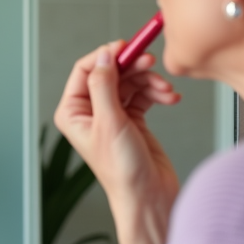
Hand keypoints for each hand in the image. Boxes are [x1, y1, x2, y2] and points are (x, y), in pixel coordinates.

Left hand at [53, 43, 181, 243]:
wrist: (149, 196)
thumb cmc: (123, 172)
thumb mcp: (110, 122)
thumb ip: (104, 85)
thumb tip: (103, 56)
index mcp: (73, 112)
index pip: (85, 70)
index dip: (106, 55)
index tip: (127, 46)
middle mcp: (91, 112)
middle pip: (111, 72)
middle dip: (133, 67)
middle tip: (150, 63)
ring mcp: (112, 115)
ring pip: (131, 82)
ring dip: (150, 82)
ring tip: (165, 90)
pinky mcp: (133, 120)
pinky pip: (144, 95)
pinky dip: (157, 93)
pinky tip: (170, 98)